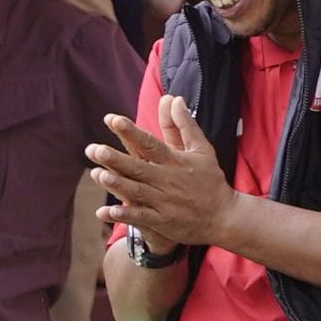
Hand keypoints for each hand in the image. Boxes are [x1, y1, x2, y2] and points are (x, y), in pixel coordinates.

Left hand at [90, 96, 233, 250]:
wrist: (225, 217)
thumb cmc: (211, 181)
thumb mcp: (202, 150)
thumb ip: (184, 125)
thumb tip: (173, 99)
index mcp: (176, 162)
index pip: (151, 144)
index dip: (132, 132)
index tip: (113, 120)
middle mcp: (169, 181)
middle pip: (139, 167)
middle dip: (116, 159)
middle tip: (94, 149)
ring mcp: (166, 203)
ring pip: (138, 192)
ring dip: (118, 184)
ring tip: (98, 175)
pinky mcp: (164, 222)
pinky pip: (142, 218)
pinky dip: (126, 215)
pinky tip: (108, 211)